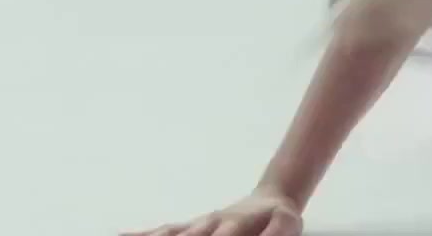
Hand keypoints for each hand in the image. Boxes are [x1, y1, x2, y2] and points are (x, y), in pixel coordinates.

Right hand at [131, 189, 303, 235]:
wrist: (272, 199)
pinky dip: (142, 234)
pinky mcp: (191, 228)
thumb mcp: (288, 223)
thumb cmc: (280, 216)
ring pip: (169, 234)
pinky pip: (163, 231)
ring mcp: (197, 225)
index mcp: (233, 225)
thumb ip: (275, 233)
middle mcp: (209, 224)